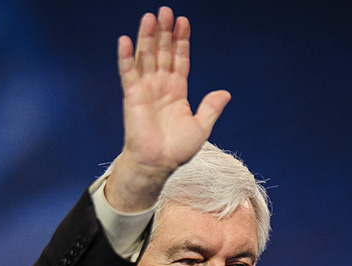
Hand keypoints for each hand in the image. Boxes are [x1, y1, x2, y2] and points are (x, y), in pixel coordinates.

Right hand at [105, 7, 230, 211]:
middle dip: (165, 32)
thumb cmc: (177, 149)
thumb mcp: (201, 127)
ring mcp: (146, 89)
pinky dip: (126, 57)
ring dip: (147, 37)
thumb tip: (225, 93)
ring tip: (150, 17)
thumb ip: (210, 108)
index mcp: (177, 91)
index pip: (180, 59)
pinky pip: (128, 73)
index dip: (182, 41)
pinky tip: (126, 40)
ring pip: (146, 57)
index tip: (183, 22)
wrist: (158, 164)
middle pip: (163, 52)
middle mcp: (161, 85)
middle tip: (166, 11)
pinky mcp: (132, 96)